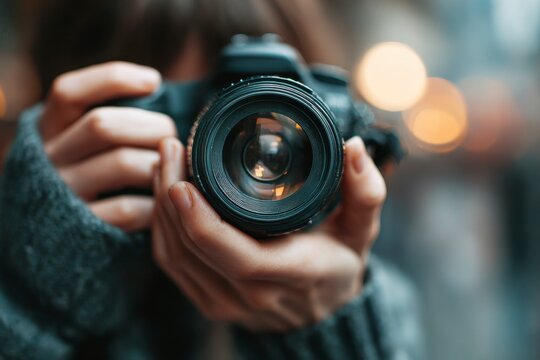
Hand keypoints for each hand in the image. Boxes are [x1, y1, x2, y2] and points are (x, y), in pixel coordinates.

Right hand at [40, 62, 176, 230]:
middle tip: (173, 136)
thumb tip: (161, 89)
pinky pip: (130, 208)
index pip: (69, 92)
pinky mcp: (86, 227)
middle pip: (103, 125)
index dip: (113, 79)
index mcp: (50, 129)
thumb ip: (114, 118)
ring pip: (122, 163)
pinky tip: (166, 199)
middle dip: (152, 126)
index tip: (153, 80)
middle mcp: (49, 159)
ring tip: (175, 167)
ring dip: (161, 163)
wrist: (63, 238)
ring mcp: (65, 194)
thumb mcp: (87, 143)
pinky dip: (157, 201)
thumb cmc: (94, 176)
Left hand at [152, 135, 385, 331]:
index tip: (183, 180)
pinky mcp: (209, 301)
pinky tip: (164, 196)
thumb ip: (365, 193)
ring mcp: (227, 303)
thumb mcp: (361, 231)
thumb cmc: (338, 265)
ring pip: (176, 256)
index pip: (238, 256)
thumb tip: (355, 148)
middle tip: (170, 149)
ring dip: (161, 208)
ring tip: (164, 163)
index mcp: (292, 273)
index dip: (203, 221)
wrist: (322, 314)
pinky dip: (161, 229)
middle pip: (194, 250)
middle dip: (171, 196)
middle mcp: (254, 295)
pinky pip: (172, 266)